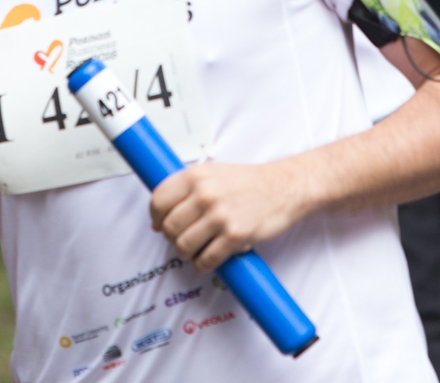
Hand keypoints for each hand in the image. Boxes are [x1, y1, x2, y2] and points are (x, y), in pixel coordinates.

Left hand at [150, 162, 308, 271]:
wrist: (283, 188)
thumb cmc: (247, 182)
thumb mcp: (212, 175)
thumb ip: (184, 192)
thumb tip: (157, 221)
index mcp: (196, 175)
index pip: (158, 200)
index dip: (156, 216)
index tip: (161, 222)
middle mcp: (205, 194)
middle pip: (169, 227)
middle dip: (172, 238)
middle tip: (183, 237)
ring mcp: (220, 216)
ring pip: (183, 246)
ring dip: (186, 253)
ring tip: (196, 249)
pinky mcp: (235, 236)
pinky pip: (206, 260)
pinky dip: (203, 264)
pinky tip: (209, 257)